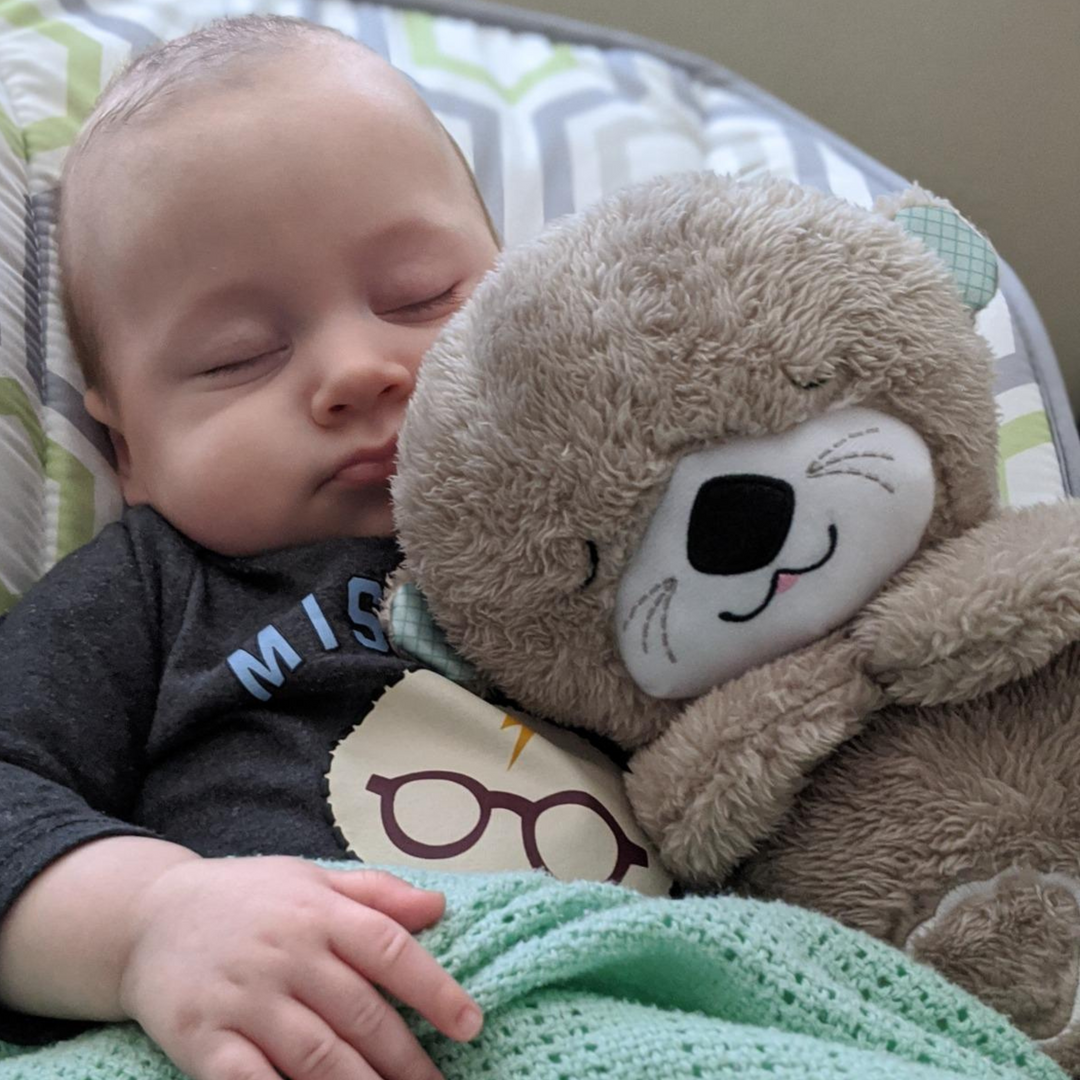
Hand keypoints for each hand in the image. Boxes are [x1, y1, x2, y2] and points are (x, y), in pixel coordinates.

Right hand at [118, 857, 480, 1079]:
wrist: (147, 917)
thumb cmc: (248, 898)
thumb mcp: (313, 879)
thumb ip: (377, 894)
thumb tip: (439, 910)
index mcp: (319, 911)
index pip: (390, 949)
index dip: (435, 990)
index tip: (470, 1025)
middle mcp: (287, 952)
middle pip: (360, 1013)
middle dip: (407, 1059)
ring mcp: (244, 998)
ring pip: (317, 1056)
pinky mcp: (203, 1039)